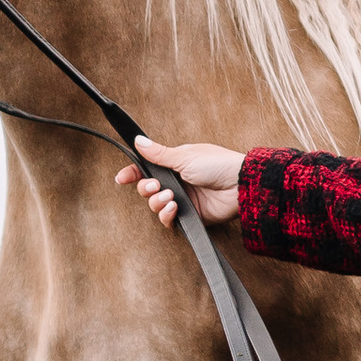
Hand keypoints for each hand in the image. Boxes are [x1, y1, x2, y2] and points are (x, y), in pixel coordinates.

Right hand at [116, 137, 243, 227]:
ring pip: (156, 206)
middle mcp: (177, 182)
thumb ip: (158, 154)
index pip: (147, 169)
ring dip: (157, 202)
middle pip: (148, 189)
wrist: (239, 185)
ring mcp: (183, 199)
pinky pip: (169, 220)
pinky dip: (167, 215)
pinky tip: (174, 207)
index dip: (133, 174)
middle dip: (146, 189)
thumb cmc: (217, 164)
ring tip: (171, 197)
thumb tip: (138, 140)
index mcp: (175, 164)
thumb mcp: (184, 156)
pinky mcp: (190, 216)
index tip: (121, 179)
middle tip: (157, 186)